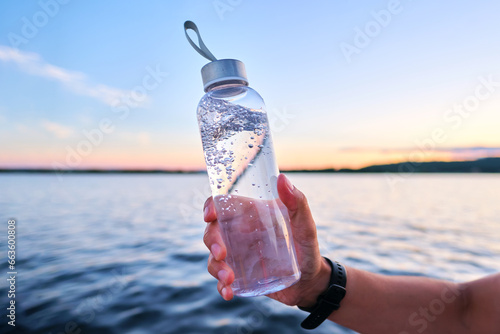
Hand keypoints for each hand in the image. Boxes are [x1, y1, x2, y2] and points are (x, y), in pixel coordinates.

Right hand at [203, 173, 330, 306]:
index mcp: (251, 216)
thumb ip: (298, 203)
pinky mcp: (239, 275)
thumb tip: (283, 178)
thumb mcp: (306, 226)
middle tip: (222, 255)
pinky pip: (221, 278)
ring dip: (216, 267)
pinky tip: (228, 293)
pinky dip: (221, 286)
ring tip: (229, 280)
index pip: (223, 205)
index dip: (210, 206)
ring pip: (213, 257)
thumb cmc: (308, 248)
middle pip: (213, 231)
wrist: (311, 282)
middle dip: (211, 242)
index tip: (209, 216)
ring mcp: (238, 255)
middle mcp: (240, 233)